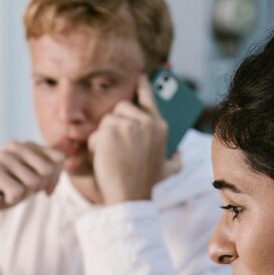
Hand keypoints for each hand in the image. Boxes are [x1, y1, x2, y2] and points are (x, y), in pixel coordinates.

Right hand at [0, 141, 66, 261]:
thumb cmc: (9, 191)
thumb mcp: (34, 179)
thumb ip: (51, 168)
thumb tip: (65, 157)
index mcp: (26, 145)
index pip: (59, 158)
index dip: (54, 178)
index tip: (42, 186)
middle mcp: (14, 146)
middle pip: (48, 170)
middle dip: (39, 186)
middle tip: (22, 189)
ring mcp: (2, 157)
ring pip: (33, 182)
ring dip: (24, 194)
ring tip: (9, 191)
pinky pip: (18, 191)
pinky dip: (12, 199)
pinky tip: (1, 195)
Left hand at [87, 74, 169, 204]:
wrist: (130, 197)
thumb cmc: (146, 184)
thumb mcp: (168, 170)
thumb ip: (175, 160)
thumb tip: (178, 153)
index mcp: (160, 127)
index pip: (150, 99)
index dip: (144, 87)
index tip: (140, 77)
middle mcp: (147, 122)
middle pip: (122, 108)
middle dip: (115, 123)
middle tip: (116, 144)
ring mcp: (129, 125)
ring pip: (107, 121)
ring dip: (105, 138)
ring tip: (112, 155)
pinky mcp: (111, 131)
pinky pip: (97, 133)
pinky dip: (95, 146)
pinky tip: (103, 159)